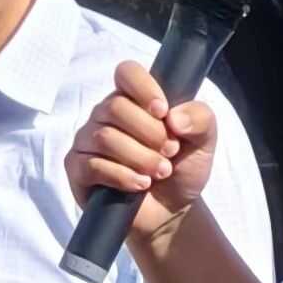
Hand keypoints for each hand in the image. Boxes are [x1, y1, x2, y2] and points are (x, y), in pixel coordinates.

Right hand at [69, 60, 219, 255]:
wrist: (170, 210)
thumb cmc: (182, 168)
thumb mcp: (204, 142)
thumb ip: (201, 118)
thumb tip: (174, 117)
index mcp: (134, 99)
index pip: (126, 72)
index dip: (143, 88)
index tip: (163, 112)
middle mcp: (105, 115)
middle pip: (115, 107)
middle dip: (149, 133)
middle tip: (170, 152)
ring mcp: (87, 141)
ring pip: (104, 137)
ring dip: (140, 158)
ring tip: (160, 172)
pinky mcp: (77, 168)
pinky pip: (92, 165)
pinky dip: (122, 176)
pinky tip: (140, 185)